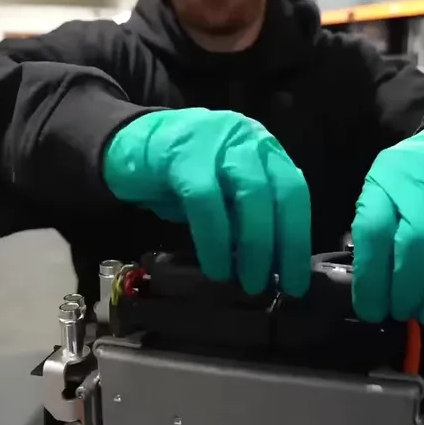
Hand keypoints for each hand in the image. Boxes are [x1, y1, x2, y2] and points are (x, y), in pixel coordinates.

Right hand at [103, 108, 311, 295]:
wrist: (125, 144)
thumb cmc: (180, 174)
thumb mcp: (222, 191)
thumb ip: (247, 215)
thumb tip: (274, 263)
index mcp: (263, 148)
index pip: (295, 192)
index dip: (298, 239)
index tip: (296, 281)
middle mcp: (246, 138)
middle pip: (279, 194)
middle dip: (280, 246)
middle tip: (272, 286)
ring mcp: (216, 142)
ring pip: (250, 196)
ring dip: (253, 246)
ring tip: (247, 282)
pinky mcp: (182, 155)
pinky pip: (206, 202)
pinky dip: (214, 240)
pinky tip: (215, 266)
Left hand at [351, 119, 423, 326]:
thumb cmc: (421, 178)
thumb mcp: (386, 191)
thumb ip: (378, 235)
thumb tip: (374, 296)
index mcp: (389, 175)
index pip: (375, 229)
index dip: (372, 278)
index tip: (372, 309)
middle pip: (418, 240)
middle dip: (409, 289)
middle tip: (406, 312)